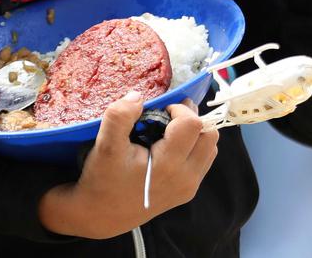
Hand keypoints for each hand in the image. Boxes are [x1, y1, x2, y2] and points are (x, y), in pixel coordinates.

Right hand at [37, 94, 217, 238]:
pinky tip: (170, 147)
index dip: (179, 109)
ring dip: (195, 133)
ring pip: (211, 147)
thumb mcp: (104, 144)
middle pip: (210, 134)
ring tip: (169, 131)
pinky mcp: (187, 192)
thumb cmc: (102, 179)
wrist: (101, 215)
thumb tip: (138, 96)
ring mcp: (189, 187)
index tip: (159, 111)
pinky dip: (193, 147)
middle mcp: (186, 178)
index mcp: (168, 165)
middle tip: (167, 117)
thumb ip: (120, 116)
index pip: (193, 124)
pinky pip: (203, 160)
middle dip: (191, 118)